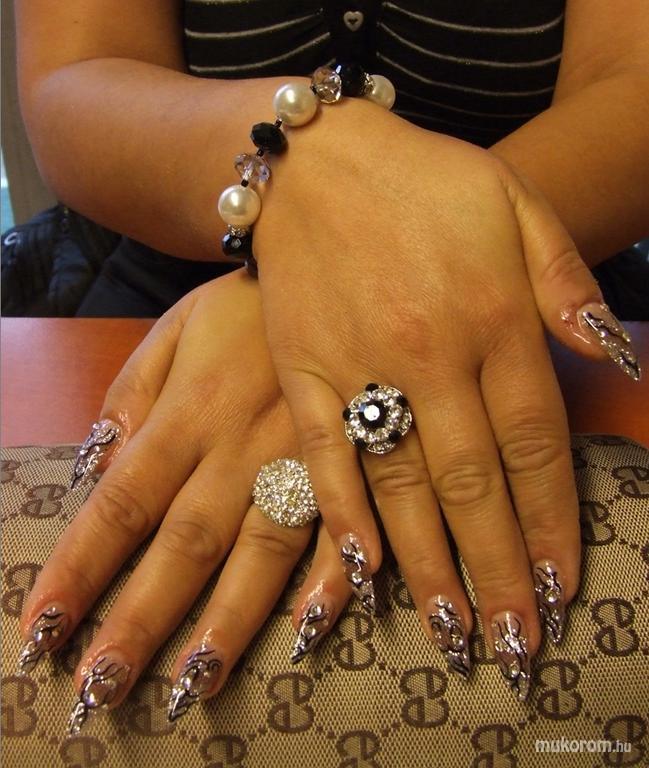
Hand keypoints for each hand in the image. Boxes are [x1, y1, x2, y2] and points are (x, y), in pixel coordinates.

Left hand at [18, 272, 351, 729]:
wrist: (333, 265)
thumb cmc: (245, 304)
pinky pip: (347, 520)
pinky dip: (332, 573)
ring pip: (264, 544)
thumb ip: (135, 395)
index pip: (123, 500)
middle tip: (104, 688)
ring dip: (230, 617)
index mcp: (192, 407)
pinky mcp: (358, 458)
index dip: (82, 567)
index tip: (45, 628)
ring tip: (194, 680)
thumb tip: (98, 469)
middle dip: (143, 616)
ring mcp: (306, 454)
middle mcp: (243, 442)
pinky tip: (312, 624)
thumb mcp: (176, 328)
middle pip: (187, 539)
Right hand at [254, 100, 625, 696]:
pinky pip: (322, 454)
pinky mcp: (301, 372)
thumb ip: (566, 282)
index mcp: (491, 315)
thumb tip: (613, 356)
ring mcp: (357, 366)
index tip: (558, 586)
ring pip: (400, 483)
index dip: (550, 521)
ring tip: (451, 628)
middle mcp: (428, 352)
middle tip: (514, 641)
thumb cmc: (424, 183)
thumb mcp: (516, 204)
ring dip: (429, 562)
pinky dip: (343, 513)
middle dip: (497, 568)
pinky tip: (364, 569)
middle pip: (472, 482)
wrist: (315, 164)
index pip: (534, 442)